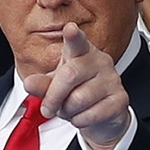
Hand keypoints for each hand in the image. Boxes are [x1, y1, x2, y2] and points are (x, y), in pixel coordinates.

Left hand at [23, 22, 129, 149]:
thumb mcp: (55, 86)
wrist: (102, 115)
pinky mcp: (120, 99)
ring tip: (70, 109)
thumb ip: (42, 84)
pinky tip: (83, 116)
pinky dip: (79, 121)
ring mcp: (112, 79)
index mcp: (81, 52)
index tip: (70, 28)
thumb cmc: (77, 93)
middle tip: (47, 108)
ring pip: (78, 99)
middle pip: (69, 75)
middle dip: (53, 97)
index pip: (77, 41)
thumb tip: (29, 83)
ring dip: (67, 111)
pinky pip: (91, 114)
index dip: (73, 36)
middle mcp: (99, 61)